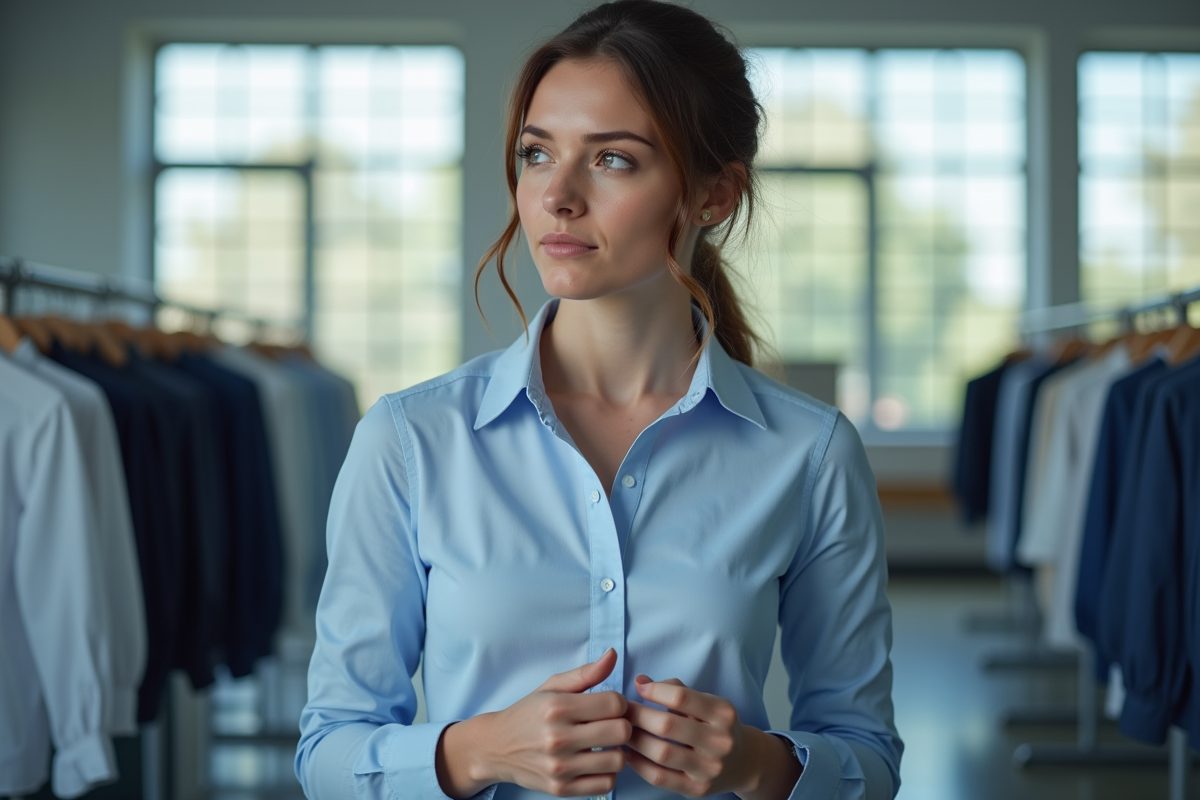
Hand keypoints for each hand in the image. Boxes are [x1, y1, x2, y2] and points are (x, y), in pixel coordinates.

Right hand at [436, 648, 631, 797]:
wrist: (495, 748)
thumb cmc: (528, 714)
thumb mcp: (552, 687)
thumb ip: (585, 673)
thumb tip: (613, 655)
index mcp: (557, 707)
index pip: (614, 703)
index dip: (619, 702)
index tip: (609, 706)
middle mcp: (558, 738)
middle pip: (621, 732)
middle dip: (622, 725)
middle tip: (610, 724)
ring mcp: (559, 767)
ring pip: (617, 760)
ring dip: (616, 751)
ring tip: (603, 744)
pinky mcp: (561, 789)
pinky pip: (606, 784)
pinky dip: (606, 773)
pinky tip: (595, 762)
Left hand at [624, 675, 800, 799]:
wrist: (744, 762)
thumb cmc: (716, 726)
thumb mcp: (707, 702)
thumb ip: (676, 689)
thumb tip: (640, 681)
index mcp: (723, 713)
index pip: (681, 697)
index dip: (654, 690)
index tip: (638, 687)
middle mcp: (720, 741)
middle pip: (667, 725)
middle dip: (637, 715)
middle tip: (621, 710)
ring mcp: (709, 768)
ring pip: (661, 753)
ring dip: (635, 740)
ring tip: (621, 731)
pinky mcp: (697, 789)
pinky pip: (661, 778)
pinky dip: (639, 765)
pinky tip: (629, 753)